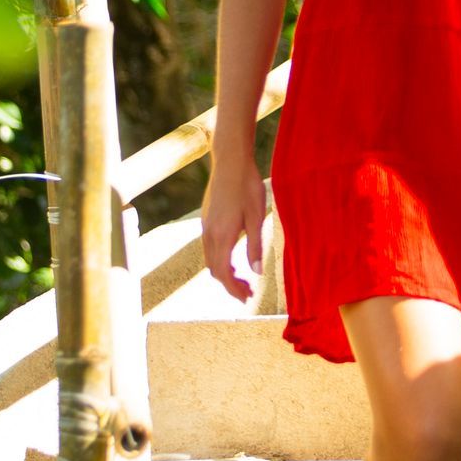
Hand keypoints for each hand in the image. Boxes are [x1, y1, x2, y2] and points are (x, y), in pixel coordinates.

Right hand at [201, 158, 265, 306]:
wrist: (230, 161)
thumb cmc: (247, 186)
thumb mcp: (256, 217)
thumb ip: (255, 246)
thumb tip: (256, 273)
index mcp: (222, 236)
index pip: (224, 273)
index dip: (235, 289)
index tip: (247, 298)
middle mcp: (209, 234)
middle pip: (214, 270)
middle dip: (230, 285)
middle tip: (248, 293)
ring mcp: (205, 226)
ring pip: (210, 260)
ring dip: (224, 272)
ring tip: (243, 278)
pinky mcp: (206, 219)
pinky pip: (209, 248)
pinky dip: (220, 260)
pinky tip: (233, 257)